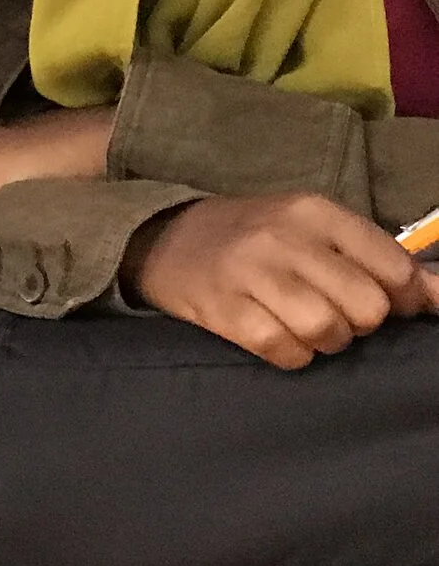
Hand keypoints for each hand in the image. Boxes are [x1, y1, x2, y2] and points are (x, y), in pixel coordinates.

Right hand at [124, 192, 438, 369]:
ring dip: (324, 341)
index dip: (403, 300)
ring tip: (303, 326)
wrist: (163, 238)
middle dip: (359, 323)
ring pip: (327, 331)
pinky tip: (275, 336)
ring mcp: (248, 272)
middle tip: (333, 313)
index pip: (393, 267)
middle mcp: (283, 236)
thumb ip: (379, 259)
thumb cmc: (254, 238)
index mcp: (313, 211)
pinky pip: (284, 350)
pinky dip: (291, 354)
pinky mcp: (222, 309)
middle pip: (366, 307)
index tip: (384, 304)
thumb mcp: (314, 232)